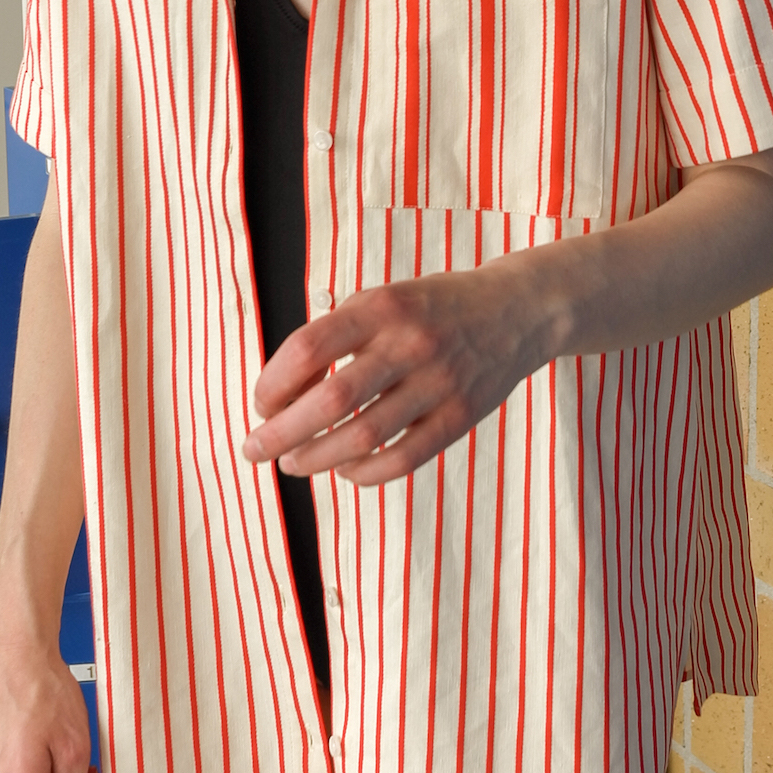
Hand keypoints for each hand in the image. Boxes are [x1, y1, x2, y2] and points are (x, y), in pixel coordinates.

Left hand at [242, 259, 551, 486]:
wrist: (516, 310)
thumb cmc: (432, 309)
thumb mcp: (383, 300)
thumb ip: (336, 335)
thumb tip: (281, 395)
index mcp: (382, 307)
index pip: (309, 349)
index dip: (273, 384)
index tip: (261, 403)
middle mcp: (410, 342)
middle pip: (329, 401)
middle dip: (280, 433)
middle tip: (255, 449)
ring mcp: (439, 382)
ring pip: (363, 437)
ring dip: (315, 458)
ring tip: (293, 463)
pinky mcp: (461, 415)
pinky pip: (403, 459)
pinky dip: (364, 473)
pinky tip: (345, 469)